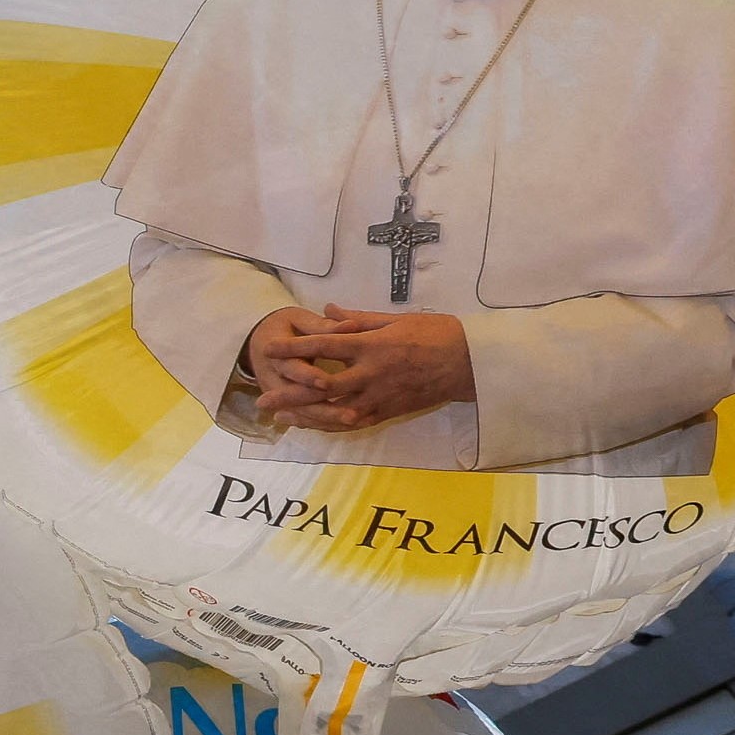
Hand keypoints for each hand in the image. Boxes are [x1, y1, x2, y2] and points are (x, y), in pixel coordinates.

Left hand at [242, 306, 476, 433]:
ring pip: (336, 409)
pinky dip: (333, 425)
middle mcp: (372, 372)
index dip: (294, 348)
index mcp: (372, 345)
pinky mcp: (391, 410)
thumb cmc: (436, 333)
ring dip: (307, 415)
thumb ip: (359, 317)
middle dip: (290, 393)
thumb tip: (328, 308)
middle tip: (263, 398)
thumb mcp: (396, 318)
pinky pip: (356, 421)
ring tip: (281, 417)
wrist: (472, 362)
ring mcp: (381, 395)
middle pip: (323, 385)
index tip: (268, 349)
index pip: (324, 345)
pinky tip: (314, 426)